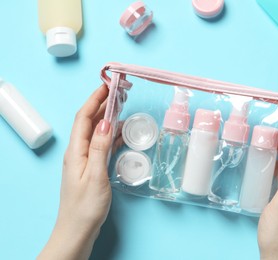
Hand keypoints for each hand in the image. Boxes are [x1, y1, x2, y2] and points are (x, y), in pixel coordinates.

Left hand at [38, 85, 112, 259]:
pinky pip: (101, 144)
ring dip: (108, 117)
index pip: (84, 117)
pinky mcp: (91, 167)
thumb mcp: (95, 175)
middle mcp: (78, 151)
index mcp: (76, 151)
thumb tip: (106, 122)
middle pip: (89, 121)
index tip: (107, 85)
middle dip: (102, 104)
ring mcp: (84, 159)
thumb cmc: (86, 206)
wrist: (78, 230)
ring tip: (122, 107)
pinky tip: (121, 132)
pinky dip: (111, 135)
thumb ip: (100, 147)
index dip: (95, 99)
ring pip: (96, 131)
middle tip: (119, 92)